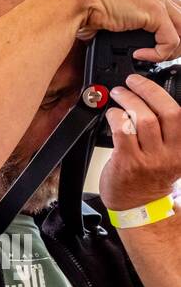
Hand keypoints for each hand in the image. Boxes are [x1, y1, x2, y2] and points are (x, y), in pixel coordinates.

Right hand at [62, 0, 180, 61]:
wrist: (79, 2)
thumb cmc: (86, 10)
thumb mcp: (110, 22)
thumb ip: (122, 32)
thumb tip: (118, 50)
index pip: (175, 15)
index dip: (169, 36)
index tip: (153, 50)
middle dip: (174, 45)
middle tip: (155, 57)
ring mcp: (157, 3)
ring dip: (168, 51)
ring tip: (149, 58)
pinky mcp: (154, 12)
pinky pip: (170, 40)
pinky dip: (157, 54)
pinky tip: (139, 55)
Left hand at [100, 73, 180, 210]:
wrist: (138, 206)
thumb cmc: (150, 178)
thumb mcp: (170, 155)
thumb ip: (168, 133)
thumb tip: (151, 101)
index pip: (179, 113)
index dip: (163, 92)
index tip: (151, 80)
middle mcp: (169, 153)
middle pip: (164, 112)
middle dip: (146, 90)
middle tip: (132, 82)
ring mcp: (149, 159)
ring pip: (143, 120)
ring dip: (128, 101)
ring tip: (119, 94)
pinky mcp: (128, 163)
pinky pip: (123, 132)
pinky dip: (116, 117)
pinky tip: (112, 114)